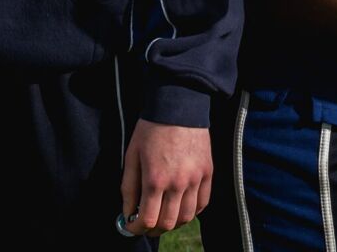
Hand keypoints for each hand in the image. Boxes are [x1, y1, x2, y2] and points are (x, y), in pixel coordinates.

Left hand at [119, 119, 212, 234]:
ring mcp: (196, 179)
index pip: (147, 220)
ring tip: (164, 216)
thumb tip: (128, 213)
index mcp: (155, 179)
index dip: (137, 229)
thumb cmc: (151, 130)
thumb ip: (128, 189)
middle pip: (168, 223)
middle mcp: (178, 183)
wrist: (179, 107)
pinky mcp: (208, 172)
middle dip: (153, 229)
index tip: (132, 226)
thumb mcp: (132, 157)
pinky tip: (181, 206)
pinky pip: (203, 203)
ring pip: (186, 217)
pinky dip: (191, 211)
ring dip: (173, 222)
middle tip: (146, 224)